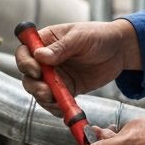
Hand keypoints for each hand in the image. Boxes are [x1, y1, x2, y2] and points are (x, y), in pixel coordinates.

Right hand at [15, 19, 141, 114]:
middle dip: (34, 85)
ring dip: (43, 98)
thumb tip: (39, 56)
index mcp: (46, 40)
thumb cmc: (99, 36)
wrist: (120, 50)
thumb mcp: (80, 37)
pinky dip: (56, 107)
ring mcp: (56, 75)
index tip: (36, 71)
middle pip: (28, 75)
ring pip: (39, 90)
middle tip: (46, 92)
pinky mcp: (67, 88)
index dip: (25, 62)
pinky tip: (63, 108)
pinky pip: (56, 100)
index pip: (25, 52)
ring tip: (55, 101)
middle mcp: (47, 59)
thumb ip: (61, 48)